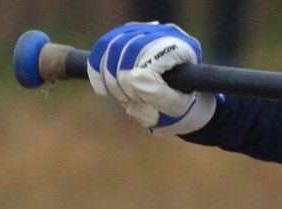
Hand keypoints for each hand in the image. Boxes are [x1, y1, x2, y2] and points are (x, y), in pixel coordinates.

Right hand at [87, 22, 216, 135]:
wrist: (176, 98)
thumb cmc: (179, 103)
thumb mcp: (176, 105)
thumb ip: (160, 95)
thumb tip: (135, 78)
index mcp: (184, 48)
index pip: (152, 57)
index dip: (139, 80)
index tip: (139, 100)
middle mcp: (165, 32)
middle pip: (130, 48)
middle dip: (123, 80)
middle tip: (129, 100)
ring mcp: (144, 30)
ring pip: (113, 46)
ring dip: (111, 77)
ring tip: (122, 97)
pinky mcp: (125, 34)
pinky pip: (103, 46)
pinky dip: (97, 69)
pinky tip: (103, 90)